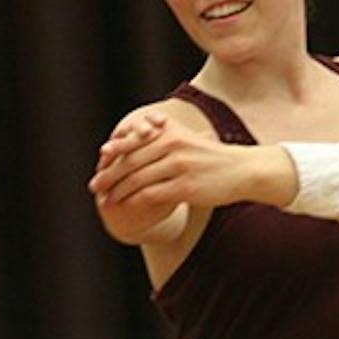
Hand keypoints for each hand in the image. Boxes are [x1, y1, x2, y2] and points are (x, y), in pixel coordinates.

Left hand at [89, 114, 297, 209]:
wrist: (243, 170)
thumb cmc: (213, 157)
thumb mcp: (189, 138)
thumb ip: (165, 134)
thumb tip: (138, 132)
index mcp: (171, 132)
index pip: (134, 141)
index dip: (114, 153)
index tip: (100, 163)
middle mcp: (173, 146)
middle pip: (131, 161)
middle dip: (110, 175)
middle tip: (95, 185)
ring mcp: (179, 167)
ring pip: (138, 179)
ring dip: (118, 191)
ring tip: (106, 199)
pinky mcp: (185, 187)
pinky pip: (151, 194)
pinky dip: (135, 201)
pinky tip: (126, 207)